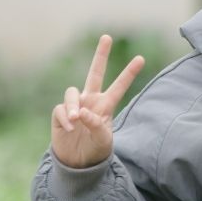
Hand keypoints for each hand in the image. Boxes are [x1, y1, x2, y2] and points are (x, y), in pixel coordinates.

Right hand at [51, 34, 145, 168]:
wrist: (78, 162)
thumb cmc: (95, 149)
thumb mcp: (103, 140)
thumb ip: (96, 125)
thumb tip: (81, 112)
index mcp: (106, 105)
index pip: (119, 86)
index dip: (128, 73)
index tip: (141, 58)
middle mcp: (90, 101)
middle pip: (94, 73)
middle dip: (101, 55)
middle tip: (107, 37)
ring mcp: (75, 105)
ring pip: (72, 93)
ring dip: (73, 105)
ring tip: (77, 120)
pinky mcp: (60, 114)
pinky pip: (61, 109)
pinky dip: (66, 118)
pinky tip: (70, 129)